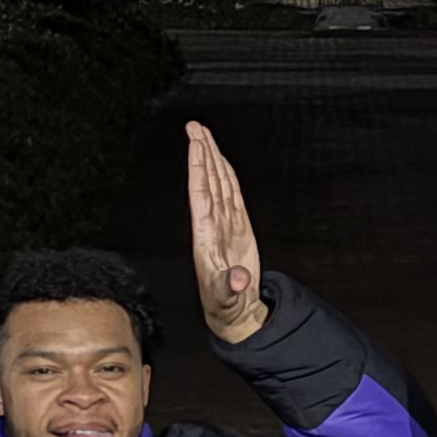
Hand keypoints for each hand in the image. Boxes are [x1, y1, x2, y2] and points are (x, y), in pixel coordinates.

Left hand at [183, 122, 268, 344]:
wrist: (232, 310)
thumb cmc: (225, 303)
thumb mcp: (228, 296)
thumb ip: (232, 286)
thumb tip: (241, 279)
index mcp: (206, 236)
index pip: (201, 194)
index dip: (198, 169)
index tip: (196, 145)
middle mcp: (213, 225)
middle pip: (207, 181)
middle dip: (202, 153)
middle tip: (195, 126)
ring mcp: (225, 225)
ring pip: (218, 184)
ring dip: (212, 159)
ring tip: (205, 135)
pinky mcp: (238, 228)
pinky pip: (231, 195)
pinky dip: (227, 177)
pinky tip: (222, 162)